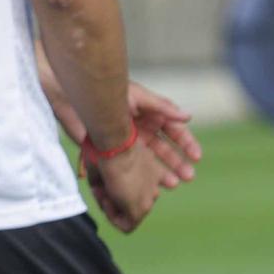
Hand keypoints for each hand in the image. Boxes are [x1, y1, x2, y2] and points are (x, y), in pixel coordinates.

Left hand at [44, 79, 202, 188]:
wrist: (77, 94)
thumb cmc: (107, 90)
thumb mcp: (138, 95)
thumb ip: (163, 107)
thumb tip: (188, 117)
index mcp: (152, 116)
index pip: (175, 133)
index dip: (187, 144)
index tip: (197, 157)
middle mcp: (142, 129)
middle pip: (165, 150)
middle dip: (177, 163)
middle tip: (188, 177)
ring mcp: (128, 140)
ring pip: (149, 160)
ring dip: (161, 172)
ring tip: (171, 184)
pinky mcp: (112, 148)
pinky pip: (129, 165)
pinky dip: (139, 175)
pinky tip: (147, 183)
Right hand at [84, 142, 168, 233]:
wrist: (115, 144)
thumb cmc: (107, 148)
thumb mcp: (106, 164)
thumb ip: (105, 180)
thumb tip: (100, 190)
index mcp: (149, 176)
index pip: (132, 193)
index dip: (113, 192)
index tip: (102, 183)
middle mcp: (154, 188)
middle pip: (132, 204)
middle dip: (113, 201)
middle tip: (99, 190)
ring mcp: (149, 198)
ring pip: (130, 214)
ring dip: (114, 207)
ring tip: (102, 193)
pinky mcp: (141, 208)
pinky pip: (128, 225)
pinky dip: (113, 218)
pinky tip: (105, 202)